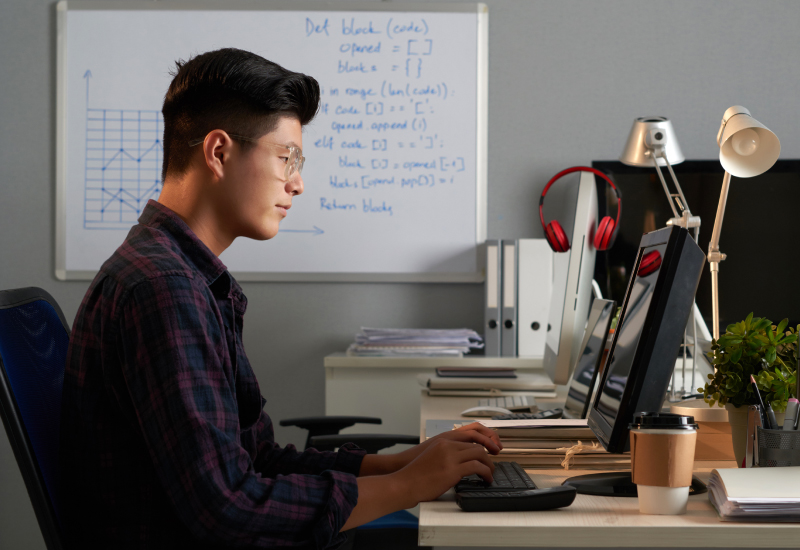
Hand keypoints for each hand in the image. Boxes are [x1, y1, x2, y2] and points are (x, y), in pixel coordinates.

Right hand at [359, 422, 501, 475]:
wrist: (404, 482)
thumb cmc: (415, 473)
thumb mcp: (431, 455)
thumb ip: (445, 452)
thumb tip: (458, 459)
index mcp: (443, 439)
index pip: (471, 431)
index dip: (485, 436)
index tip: (492, 444)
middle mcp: (448, 444)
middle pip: (478, 442)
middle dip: (490, 449)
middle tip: (496, 457)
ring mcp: (450, 456)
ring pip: (479, 454)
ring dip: (489, 464)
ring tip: (490, 473)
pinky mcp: (453, 470)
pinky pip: (477, 467)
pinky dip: (486, 473)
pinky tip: (486, 479)